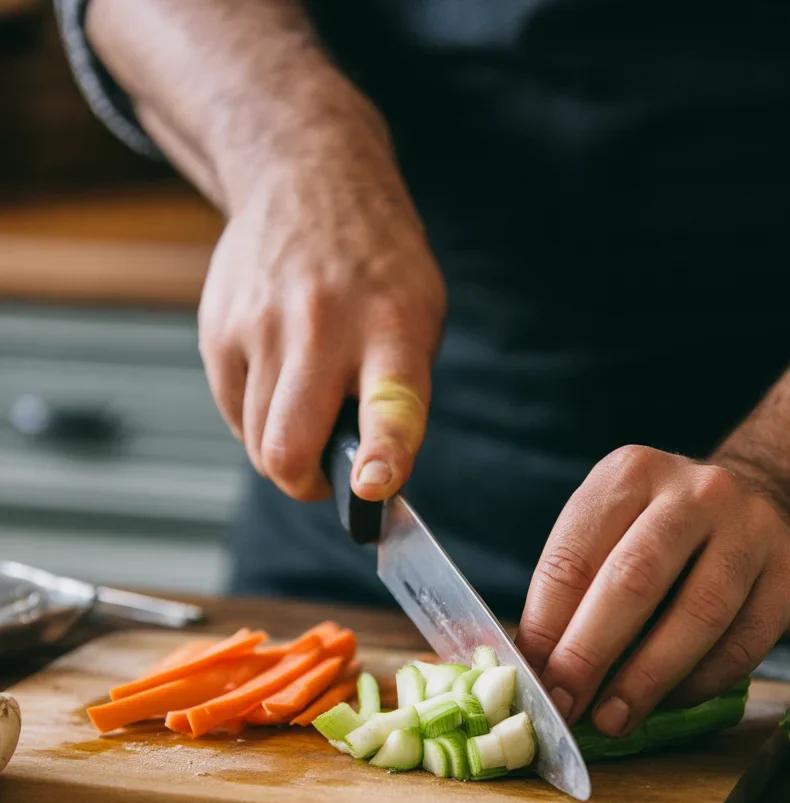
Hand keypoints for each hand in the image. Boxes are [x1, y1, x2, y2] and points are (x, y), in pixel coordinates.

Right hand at [197, 75, 445, 501]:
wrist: (308, 177)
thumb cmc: (376, 268)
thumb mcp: (419, 314)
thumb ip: (397, 393)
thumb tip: (366, 478)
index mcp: (392, 328)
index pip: (389, 403)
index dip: (383, 453)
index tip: (372, 486)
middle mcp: (324, 327)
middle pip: (288, 446)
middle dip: (304, 485)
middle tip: (324, 479)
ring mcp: (262, 325)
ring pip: (257, 440)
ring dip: (282, 450)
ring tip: (305, 415)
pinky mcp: (219, 327)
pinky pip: (232, 410)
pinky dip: (255, 417)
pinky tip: (277, 378)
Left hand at [517, 445, 789, 733]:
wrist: (769, 507)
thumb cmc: (667, 535)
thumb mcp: (613, 533)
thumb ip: (573, 591)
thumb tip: (534, 668)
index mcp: (631, 475)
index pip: (574, 557)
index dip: (547, 627)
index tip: (535, 681)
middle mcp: (695, 492)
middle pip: (633, 580)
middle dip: (590, 654)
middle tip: (567, 705)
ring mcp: (751, 529)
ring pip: (696, 615)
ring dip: (646, 679)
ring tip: (613, 718)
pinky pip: (742, 644)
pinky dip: (699, 682)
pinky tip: (668, 701)